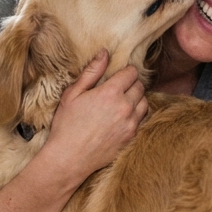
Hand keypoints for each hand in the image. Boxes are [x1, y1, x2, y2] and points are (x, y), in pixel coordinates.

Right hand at [44, 50, 147, 181]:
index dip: (125, 71)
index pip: (131, 73)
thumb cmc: (66, 125)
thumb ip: (91, 72)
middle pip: (140, 86)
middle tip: (119, 88)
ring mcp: (131, 124)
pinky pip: (143, 120)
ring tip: (123, 102)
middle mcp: (125, 107)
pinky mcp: (132, 137)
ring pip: (144, 103)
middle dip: (131, 84)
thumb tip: (105, 53)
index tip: (118, 75)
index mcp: (110, 93)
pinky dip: (137, 115)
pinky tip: (124, 117)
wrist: (69, 158)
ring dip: (136, 99)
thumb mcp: (72, 94)